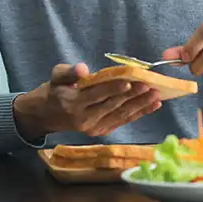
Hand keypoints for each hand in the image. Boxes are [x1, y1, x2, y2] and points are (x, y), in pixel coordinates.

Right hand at [12, 63, 160, 137]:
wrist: (46, 115)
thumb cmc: (54, 90)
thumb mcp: (55, 76)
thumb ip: (68, 72)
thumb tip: (82, 69)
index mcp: (73, 103)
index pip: (97, 95)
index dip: (113, 89)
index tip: (129, 81)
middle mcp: (85, 119)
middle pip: (112, 106)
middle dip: (133, 96)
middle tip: (150, 86)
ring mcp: (94, 127)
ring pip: (121, 115)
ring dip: (140, 106)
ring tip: (156, 95)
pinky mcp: (101, 131)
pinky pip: (122, 121)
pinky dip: (139, 113)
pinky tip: (153, 105)